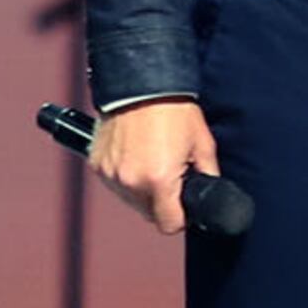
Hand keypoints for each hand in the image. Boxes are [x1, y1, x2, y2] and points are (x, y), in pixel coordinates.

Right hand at [88, 98, 218, 236]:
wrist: (142, 83)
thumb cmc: (173, 109)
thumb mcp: (203, 144)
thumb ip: (208, 175)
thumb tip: (210, 192)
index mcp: (158, 181)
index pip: (169, 224)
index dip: (181, 217)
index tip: (185, 204)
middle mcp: (130, 182)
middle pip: (148, 213)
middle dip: (162, 201)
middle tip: (172, 175)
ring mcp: (110, 174)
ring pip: (130, 200)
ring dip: (142, 191)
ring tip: (154, 161)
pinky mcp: (98, 164)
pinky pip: (115, 183)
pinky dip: (126, 177)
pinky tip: (137, 156)